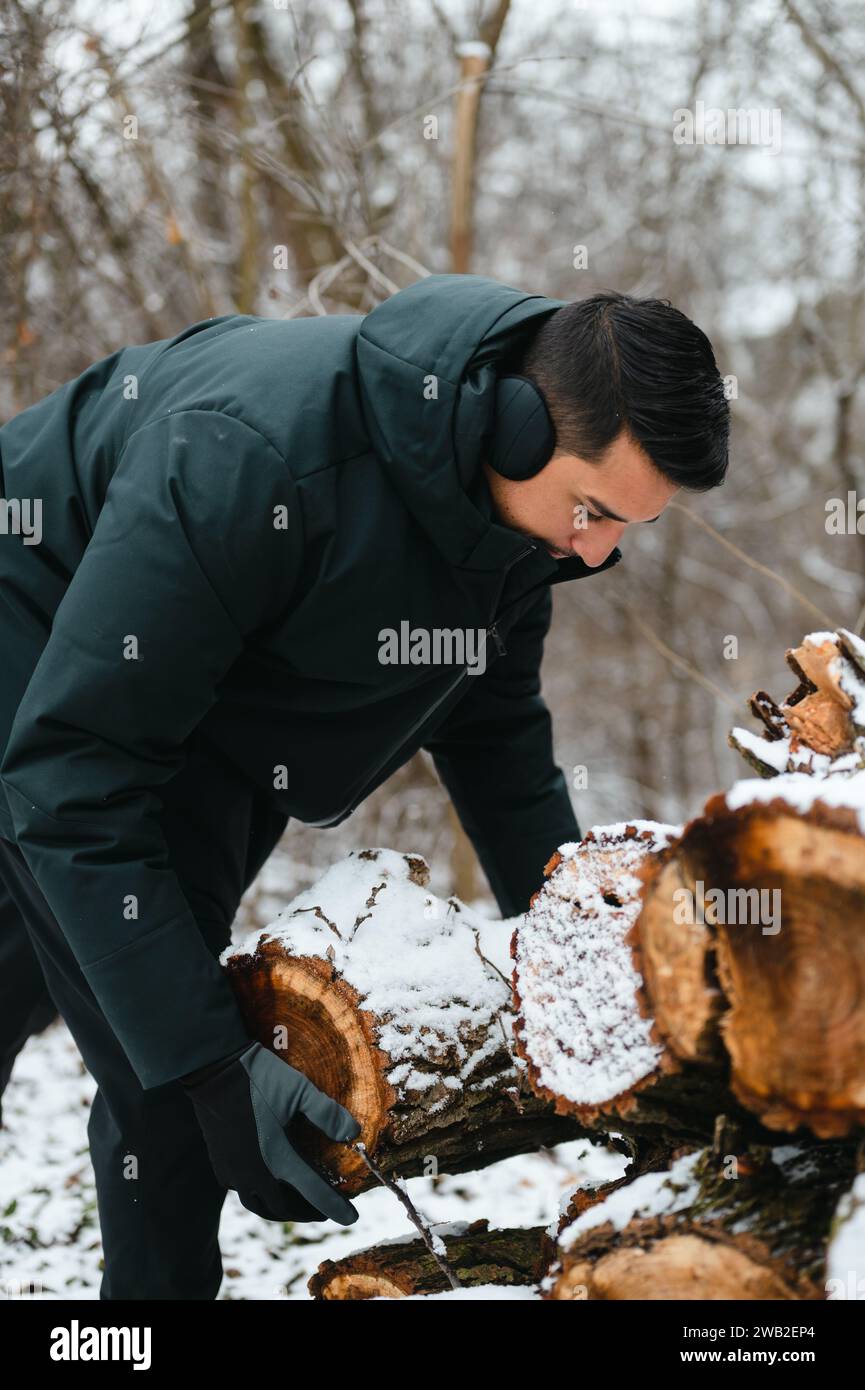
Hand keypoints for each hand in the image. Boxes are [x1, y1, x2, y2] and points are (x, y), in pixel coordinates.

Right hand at [182, 1041, 359, 1223]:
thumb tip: (353, 1133)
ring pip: (260, 1205)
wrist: (214, 1069)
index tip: (352, 1217)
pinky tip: (266, 1186)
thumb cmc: (260, 1077)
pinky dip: (259, 1197)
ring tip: (297, 1204)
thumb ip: (327, 1114)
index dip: (336, 1207)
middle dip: (308, 1212)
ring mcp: (234, 1171)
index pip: (314, 1193)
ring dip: (282, 1209)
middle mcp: (255, 1172)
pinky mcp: (220, 1164)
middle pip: (286, 1208)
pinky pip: (241, 1192)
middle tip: (324, 1210)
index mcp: (278, 1158)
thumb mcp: (300, 1090)